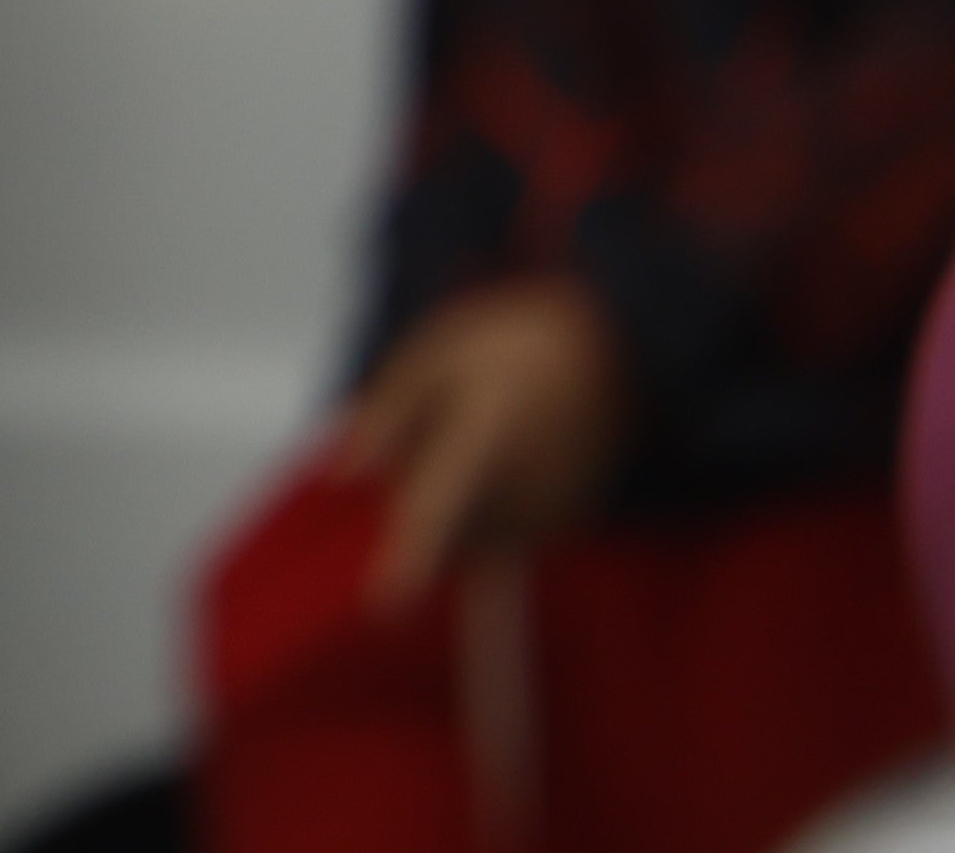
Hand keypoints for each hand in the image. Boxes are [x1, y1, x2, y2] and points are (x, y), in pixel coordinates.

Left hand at [336, 281, 627, 605]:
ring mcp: (554, 513)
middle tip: (444, 429)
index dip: (411, 559)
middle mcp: (526, 489)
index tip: (384, 608)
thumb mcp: (432, 354)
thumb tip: (344, 476)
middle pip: (445, 533)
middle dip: (420, 504)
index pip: (438, 509)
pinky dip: (487, 511)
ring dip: (457, 511)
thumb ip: (386, 413)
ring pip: (475, 541)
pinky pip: (505, 535)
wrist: (610, 350)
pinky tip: (506, 454)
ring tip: (486, 434)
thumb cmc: (506, 346)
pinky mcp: (568, 524)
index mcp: (485, 439)